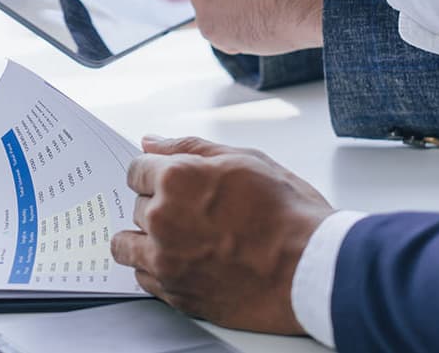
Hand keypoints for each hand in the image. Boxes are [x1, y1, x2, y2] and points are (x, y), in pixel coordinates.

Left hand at [111, 136, 333, 333]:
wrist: (312, 268)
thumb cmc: (286, 211)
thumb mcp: (243, 158)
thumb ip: (189, 147)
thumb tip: (151, 142)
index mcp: (176, 179)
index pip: (135, 170)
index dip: (156, 173)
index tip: (170, 180)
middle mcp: (164, 219)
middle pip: (138, 206)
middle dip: (159, 204)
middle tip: (194, 209)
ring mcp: (167, 261)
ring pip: (127, 244)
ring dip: (147, 237)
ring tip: (179, 236)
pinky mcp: (176, 295)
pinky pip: (141, 278)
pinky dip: (154, 268)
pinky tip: (181, 260)